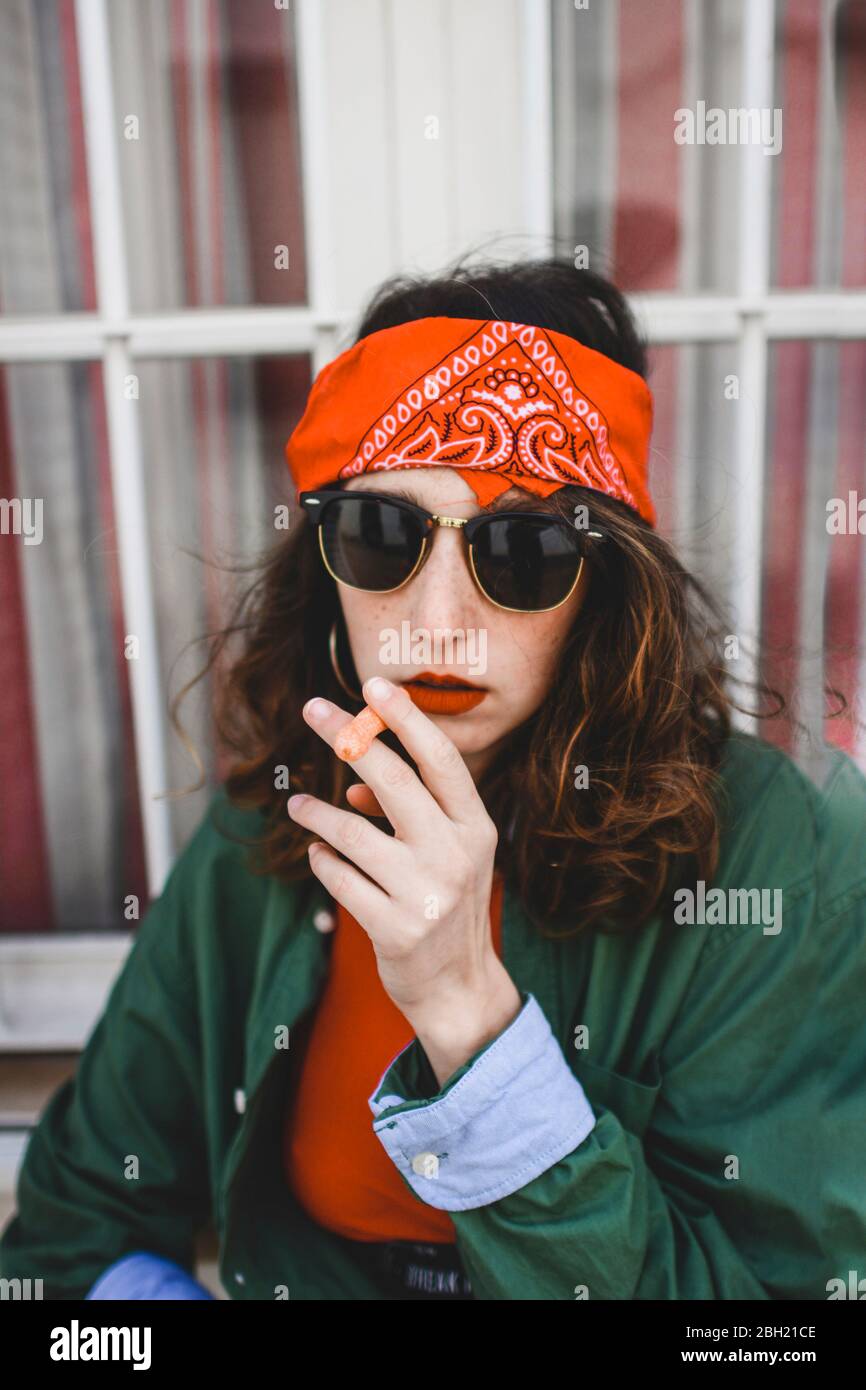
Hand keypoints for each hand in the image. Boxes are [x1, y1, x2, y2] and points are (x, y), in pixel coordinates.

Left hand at [286, 676, 521, 1086]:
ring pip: (354, 832)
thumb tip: (355, 783)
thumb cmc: (445, 901)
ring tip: (297, 807)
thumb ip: (409, 813)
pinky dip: (322, 861)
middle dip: (347, 738)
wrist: (458, 987)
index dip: (406, 719)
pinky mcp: (395, 928)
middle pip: (395, 781)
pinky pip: (340, 879)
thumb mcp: (446, 852)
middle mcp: (456, 854)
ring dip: (317, 814)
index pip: (441, 760)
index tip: (372, 685)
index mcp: (476, 827)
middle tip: (312, 709)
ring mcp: (427, 894)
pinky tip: (317, 855)